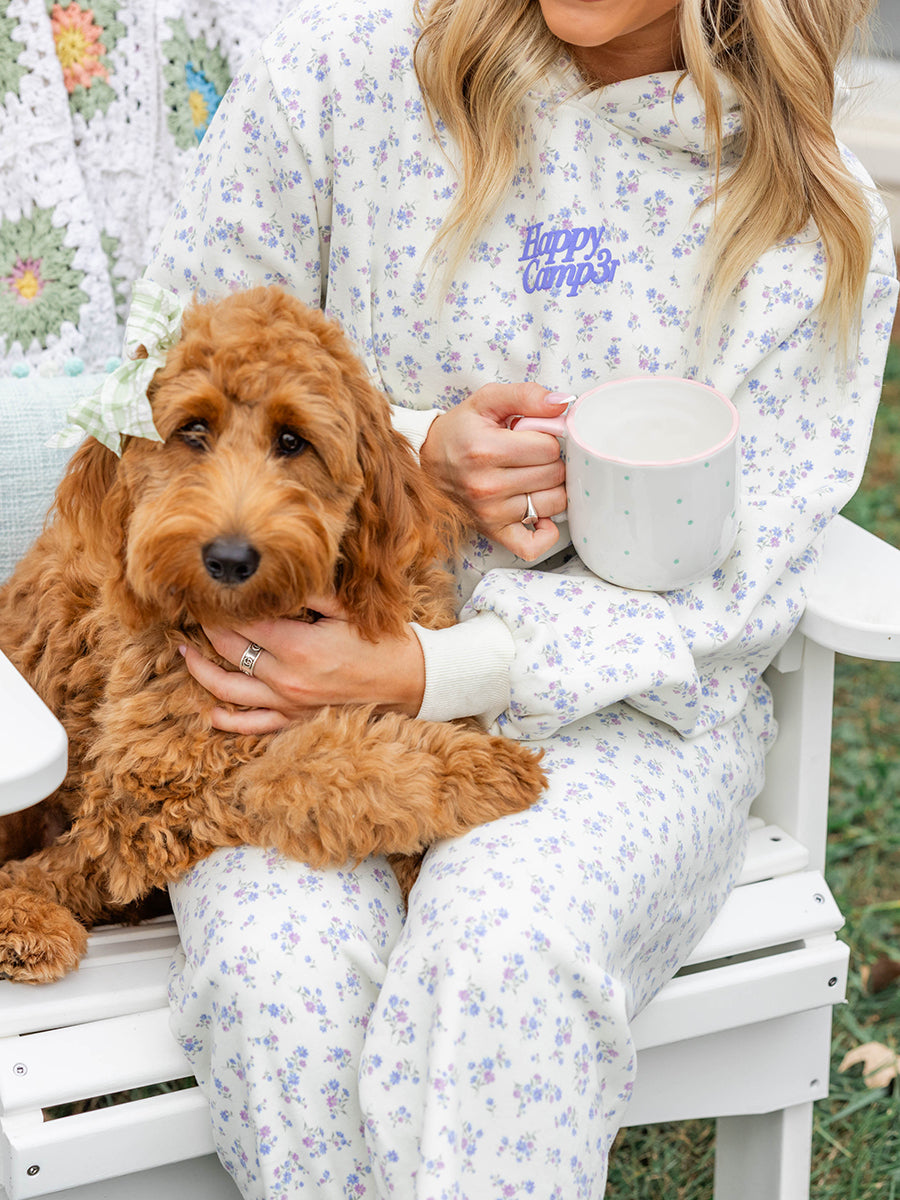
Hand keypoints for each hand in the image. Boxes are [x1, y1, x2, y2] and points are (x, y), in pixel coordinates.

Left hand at [180, 595, 425, 733]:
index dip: (224, 605)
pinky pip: (253, 726)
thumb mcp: (348, 610)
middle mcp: (286, 678)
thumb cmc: (381, 642)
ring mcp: (289, 704)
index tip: (211, 592)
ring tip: (186, 654)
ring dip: (202, 671)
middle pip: (230, 650)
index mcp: (298, 646)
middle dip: (208, 629)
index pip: (244, 622)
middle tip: (195, 612)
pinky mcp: (296, 722)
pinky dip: (228, 721)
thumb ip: (310, 592)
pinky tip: (211, 711)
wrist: (409, 683)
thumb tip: (278, 574)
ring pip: (229, 690)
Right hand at [420, 383, 568, 559]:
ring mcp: (490, 513)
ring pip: (554, 504)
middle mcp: (487, 486)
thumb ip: (525, 395)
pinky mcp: (492, 532)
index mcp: (486, 449)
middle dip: (551, 461)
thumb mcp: (486, 401)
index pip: (549, 447)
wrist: (424, 463)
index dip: (549, 437)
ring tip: (534, 476)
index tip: (535, 435)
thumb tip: (562, 403)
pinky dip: (546, 533)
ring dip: (552, 489)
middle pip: (554, 475)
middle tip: (533, 454)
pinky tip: (541, 514)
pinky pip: (533, 546)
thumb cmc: (459, 432)